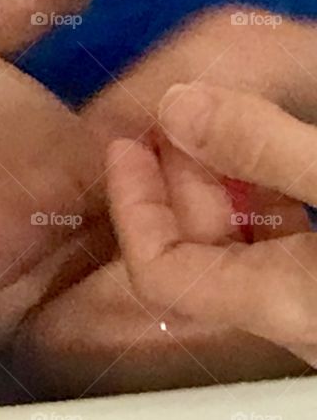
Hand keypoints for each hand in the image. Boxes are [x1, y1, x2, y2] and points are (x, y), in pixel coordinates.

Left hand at [106, 82, 316, 358]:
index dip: (132, 205)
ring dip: (223, 177)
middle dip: (176, 175)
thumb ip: (262, 146)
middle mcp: (293, 313)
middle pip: (200, 248)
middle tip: (172, 111)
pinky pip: (288, 237)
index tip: (126, 143)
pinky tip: (269, 143)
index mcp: (281, 304)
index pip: (160, 271)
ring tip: (215, 113)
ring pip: (246, 240)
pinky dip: (268, 187)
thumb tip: (176, 106)